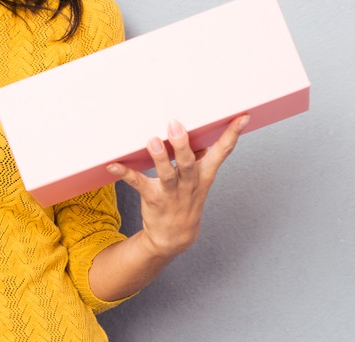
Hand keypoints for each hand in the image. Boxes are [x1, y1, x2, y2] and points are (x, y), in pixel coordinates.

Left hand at [106, 113, 249, 258]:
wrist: (175, 238)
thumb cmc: (186, 199)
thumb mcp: (200, 178)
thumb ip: (200, 154)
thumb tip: (199, 127)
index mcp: (204, 174)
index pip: (222, 152)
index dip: (232, 134)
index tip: (241, 116)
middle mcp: (190, 183)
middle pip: (189, 163)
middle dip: (183, 145)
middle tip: (176, 125)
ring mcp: (171, 193)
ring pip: (167, 174)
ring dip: (159, 158)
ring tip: (153, 141)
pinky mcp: (153, 199)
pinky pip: (138, 184)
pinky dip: (124, 174)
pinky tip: (112, 164)